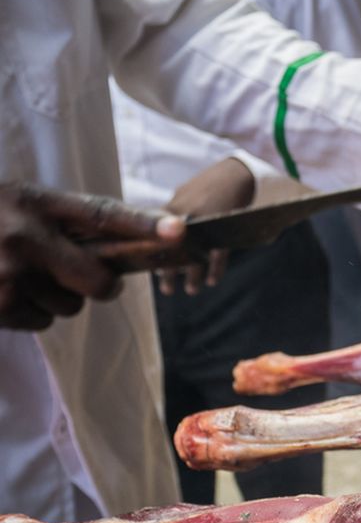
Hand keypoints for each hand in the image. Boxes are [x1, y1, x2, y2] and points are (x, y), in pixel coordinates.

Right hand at [0, 183, 183, 329]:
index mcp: (33, 201)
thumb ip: (64, 219)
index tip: (180, 233)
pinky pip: (41, 321)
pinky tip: (5, 291)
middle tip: (84, 277)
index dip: (144, 225)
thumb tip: (127, 240)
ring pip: (70, 305)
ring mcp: (8, 274)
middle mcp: (24, 236)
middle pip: (99, 281)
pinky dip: (29, 312)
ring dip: (56, 298)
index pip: (101, 214)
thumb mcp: (17, 202)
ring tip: (20, 275)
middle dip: (100, 286)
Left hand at [158, 157, 255, 295]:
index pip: (155, 239)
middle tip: (168, 290)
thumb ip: (173, 213)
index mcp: (171, 209)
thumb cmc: (209, 186)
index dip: (154, 258)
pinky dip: (214, 268)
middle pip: (171, 250)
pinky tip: (212, 280)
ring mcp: (203, 221)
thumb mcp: (185, 195)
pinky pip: (217, 252)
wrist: (235, 173)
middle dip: (169, 272)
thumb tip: (161, 235)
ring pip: (194, 255)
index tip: (154, 273)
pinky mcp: (223, 225)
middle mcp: (183, 216)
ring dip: (192, 275)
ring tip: (192, 290)